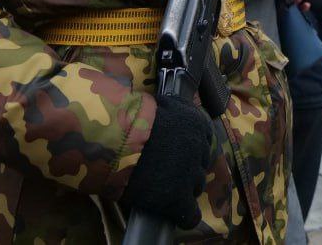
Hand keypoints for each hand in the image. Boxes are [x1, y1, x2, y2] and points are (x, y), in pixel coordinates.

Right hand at [122, 96, 214, 228]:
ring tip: (166, 188)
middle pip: (200, 164)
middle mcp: (199, 148)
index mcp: (197, 124)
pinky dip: (185, 215)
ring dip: (184, 188)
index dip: (190, 148)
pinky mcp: (176, 198)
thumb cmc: (131, 118)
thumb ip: (176, 111)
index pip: (204, 141)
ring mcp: (189, 175)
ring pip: (195, 187)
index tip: (178, 152)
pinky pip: (190, 214)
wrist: (116, 139)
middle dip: (187, 168)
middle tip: (168, 170)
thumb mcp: (162, 105)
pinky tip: (177, 214)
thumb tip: (177, 112)